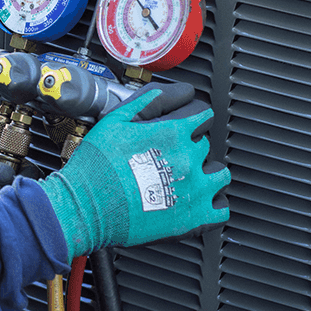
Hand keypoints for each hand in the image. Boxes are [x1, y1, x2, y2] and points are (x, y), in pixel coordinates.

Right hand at [40, 81, 229, 257]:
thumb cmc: (97, 164)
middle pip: (206, 144)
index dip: (191, 117)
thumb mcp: (114, 120)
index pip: (203, 114)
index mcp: (171, 133)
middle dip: (190, 146)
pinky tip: (193, 200)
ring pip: (219, 174)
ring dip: (206, 173)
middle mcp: (188, 159)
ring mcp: (195, 189)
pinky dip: (211, 205)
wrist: (88, 205)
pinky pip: (221, 209)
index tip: (184, 123)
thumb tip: (167, 93)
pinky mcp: (195, 218)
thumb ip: (145, 102)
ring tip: (184, 176)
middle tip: (168, 153)